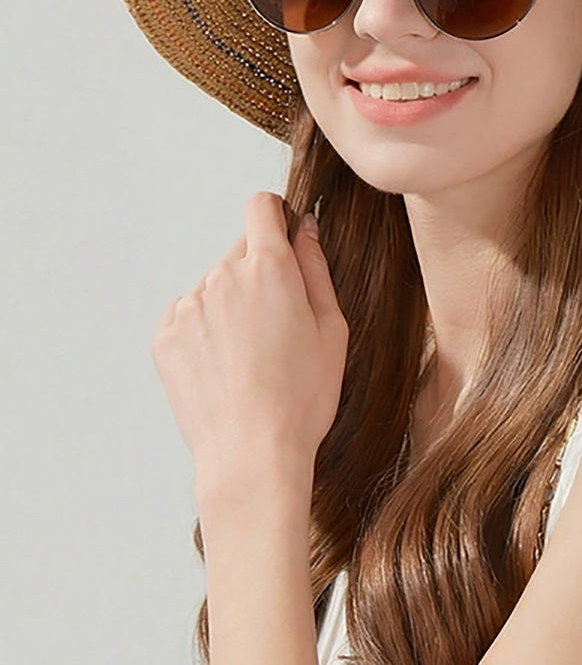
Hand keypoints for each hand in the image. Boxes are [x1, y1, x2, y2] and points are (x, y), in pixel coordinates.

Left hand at [150, 192, 347, 493]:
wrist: (251, 456)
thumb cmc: (302, 398)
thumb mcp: (332, 329)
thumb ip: (316, 268)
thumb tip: (304, 228)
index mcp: (270, 267)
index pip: (262, 207)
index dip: (275, 219)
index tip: (282, 242)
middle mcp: (223, 275)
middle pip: (241, 252)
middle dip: (260, 274)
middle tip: (278, 327)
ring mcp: (189, 305)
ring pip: (216, 285)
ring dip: (231, 304)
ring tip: (251, 358)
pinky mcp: (166, 335)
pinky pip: (190, 314)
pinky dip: (206, 331)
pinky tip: (226, 368)